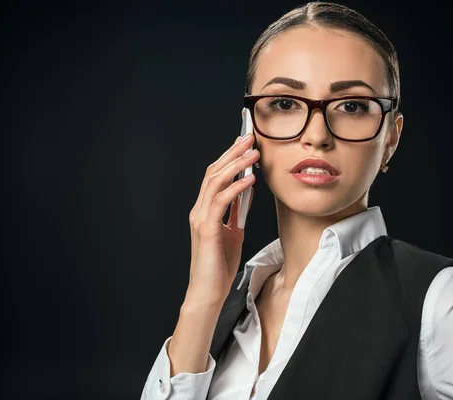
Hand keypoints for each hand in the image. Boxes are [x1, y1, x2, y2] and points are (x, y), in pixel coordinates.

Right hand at [186, 131, 258, 305]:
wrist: (208, 291)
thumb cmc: (219, 265)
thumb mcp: (232, 233)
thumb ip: (236, 213)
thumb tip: (246, 194)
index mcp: (204, 210)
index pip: (214, 175)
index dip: (229, 156)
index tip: (244, 143)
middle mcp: (199, 210)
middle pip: (213, 171)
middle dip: (232, 152)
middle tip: (250, 137)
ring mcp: (200, 218)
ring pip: (215, 181)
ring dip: (236, 164)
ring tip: (253, 153)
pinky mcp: (206, 229)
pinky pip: (221, 202)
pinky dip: (236, 188)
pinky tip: (249, 179)